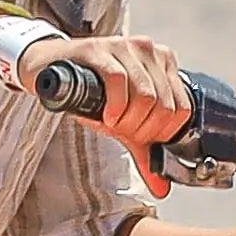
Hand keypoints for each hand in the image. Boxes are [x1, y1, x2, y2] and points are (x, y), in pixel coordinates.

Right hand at [40, 31, 195, 165]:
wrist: (53, 74)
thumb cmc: (95, 96)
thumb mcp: (125, 124)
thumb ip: (146, 153)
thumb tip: (162, 189)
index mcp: (164, 64)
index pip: (181, 109)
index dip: (161, 133)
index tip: (139, 136)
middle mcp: (150, 51)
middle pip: (163, 105)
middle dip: (141, 129)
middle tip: (120, 130)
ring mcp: (125, 46)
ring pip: (145, 94)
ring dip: (127, 121)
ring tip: (111, 123)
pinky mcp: (99, 48)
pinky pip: (118, 79)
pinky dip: (114, 106)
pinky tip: (105, 115)